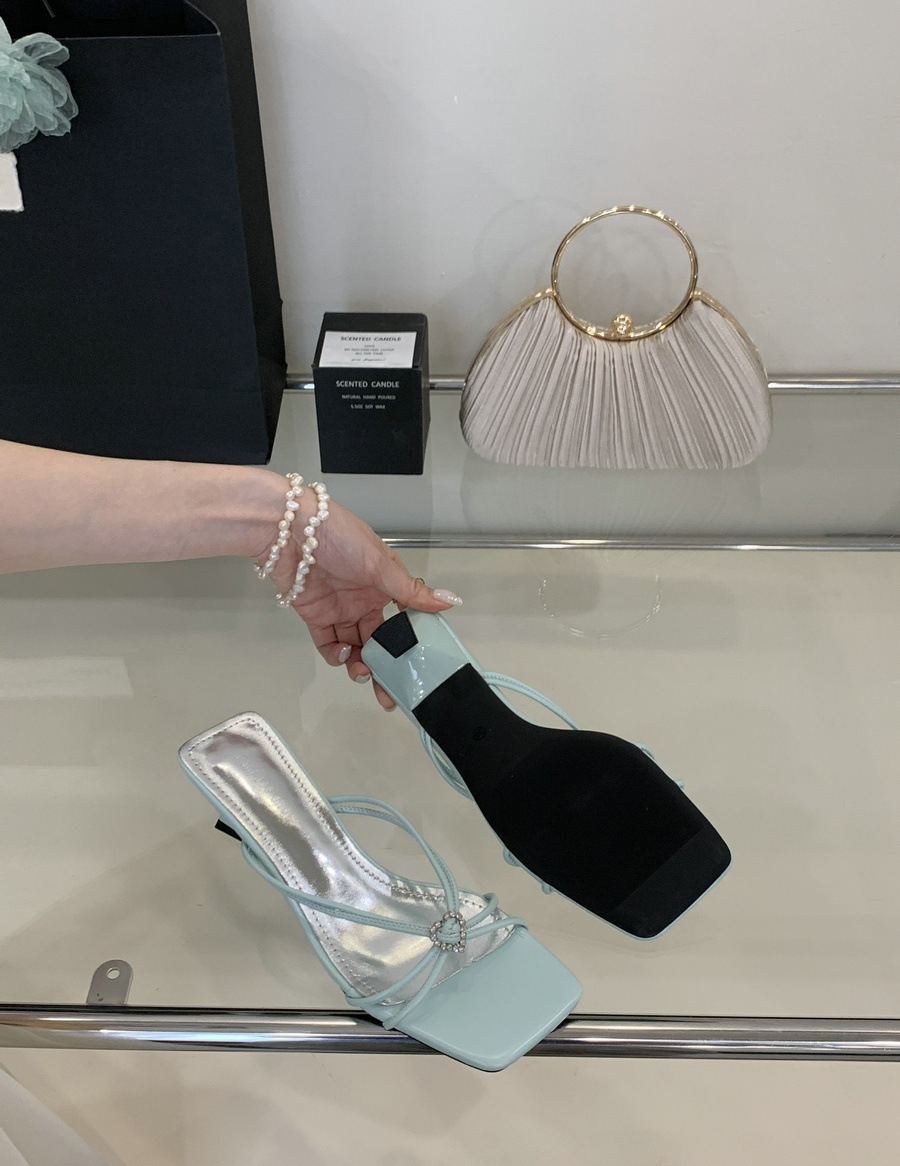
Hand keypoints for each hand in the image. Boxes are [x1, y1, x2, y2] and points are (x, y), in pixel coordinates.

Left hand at [255, 492, 460, 709]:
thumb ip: (412, 591)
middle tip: (391, 693)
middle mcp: (365, 599)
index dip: (410, 643)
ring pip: (356, 647)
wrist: (288, 530)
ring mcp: (340, 610)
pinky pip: (329, 645)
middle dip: (386, 667)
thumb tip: (450, 601)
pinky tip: (343, 653)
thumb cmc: (339, 536)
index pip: (404, 620)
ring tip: (364, 672)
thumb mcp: (381, 564)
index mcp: (385, 584)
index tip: (417, 667)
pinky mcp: (315, 617)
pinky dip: (337, 655)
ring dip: (361, 664)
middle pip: (380, 641)